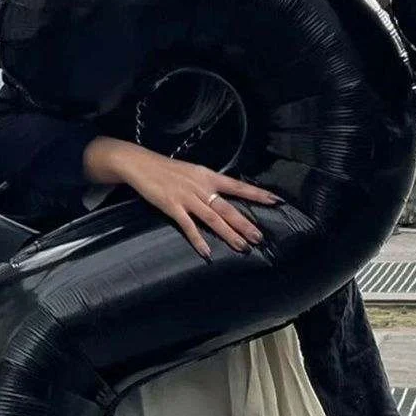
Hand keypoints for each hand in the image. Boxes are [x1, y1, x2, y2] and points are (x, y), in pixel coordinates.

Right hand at [83, 137, 278, 258]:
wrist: (141, 163)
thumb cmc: (169, 169)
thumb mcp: (194, 172)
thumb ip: (210, 184)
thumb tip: (226, 195)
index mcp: (209, 176)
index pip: (238, 186)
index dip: (256, 194)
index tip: (275, 200)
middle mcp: (202, 187)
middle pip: (228, 208)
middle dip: (245, 224)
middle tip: (260, 237)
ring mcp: (187, 198)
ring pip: (213, 219)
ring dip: (229, 234)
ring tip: (242, 246)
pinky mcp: (172, 207)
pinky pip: (188, 226)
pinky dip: (198, 240)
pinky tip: (207, 252)